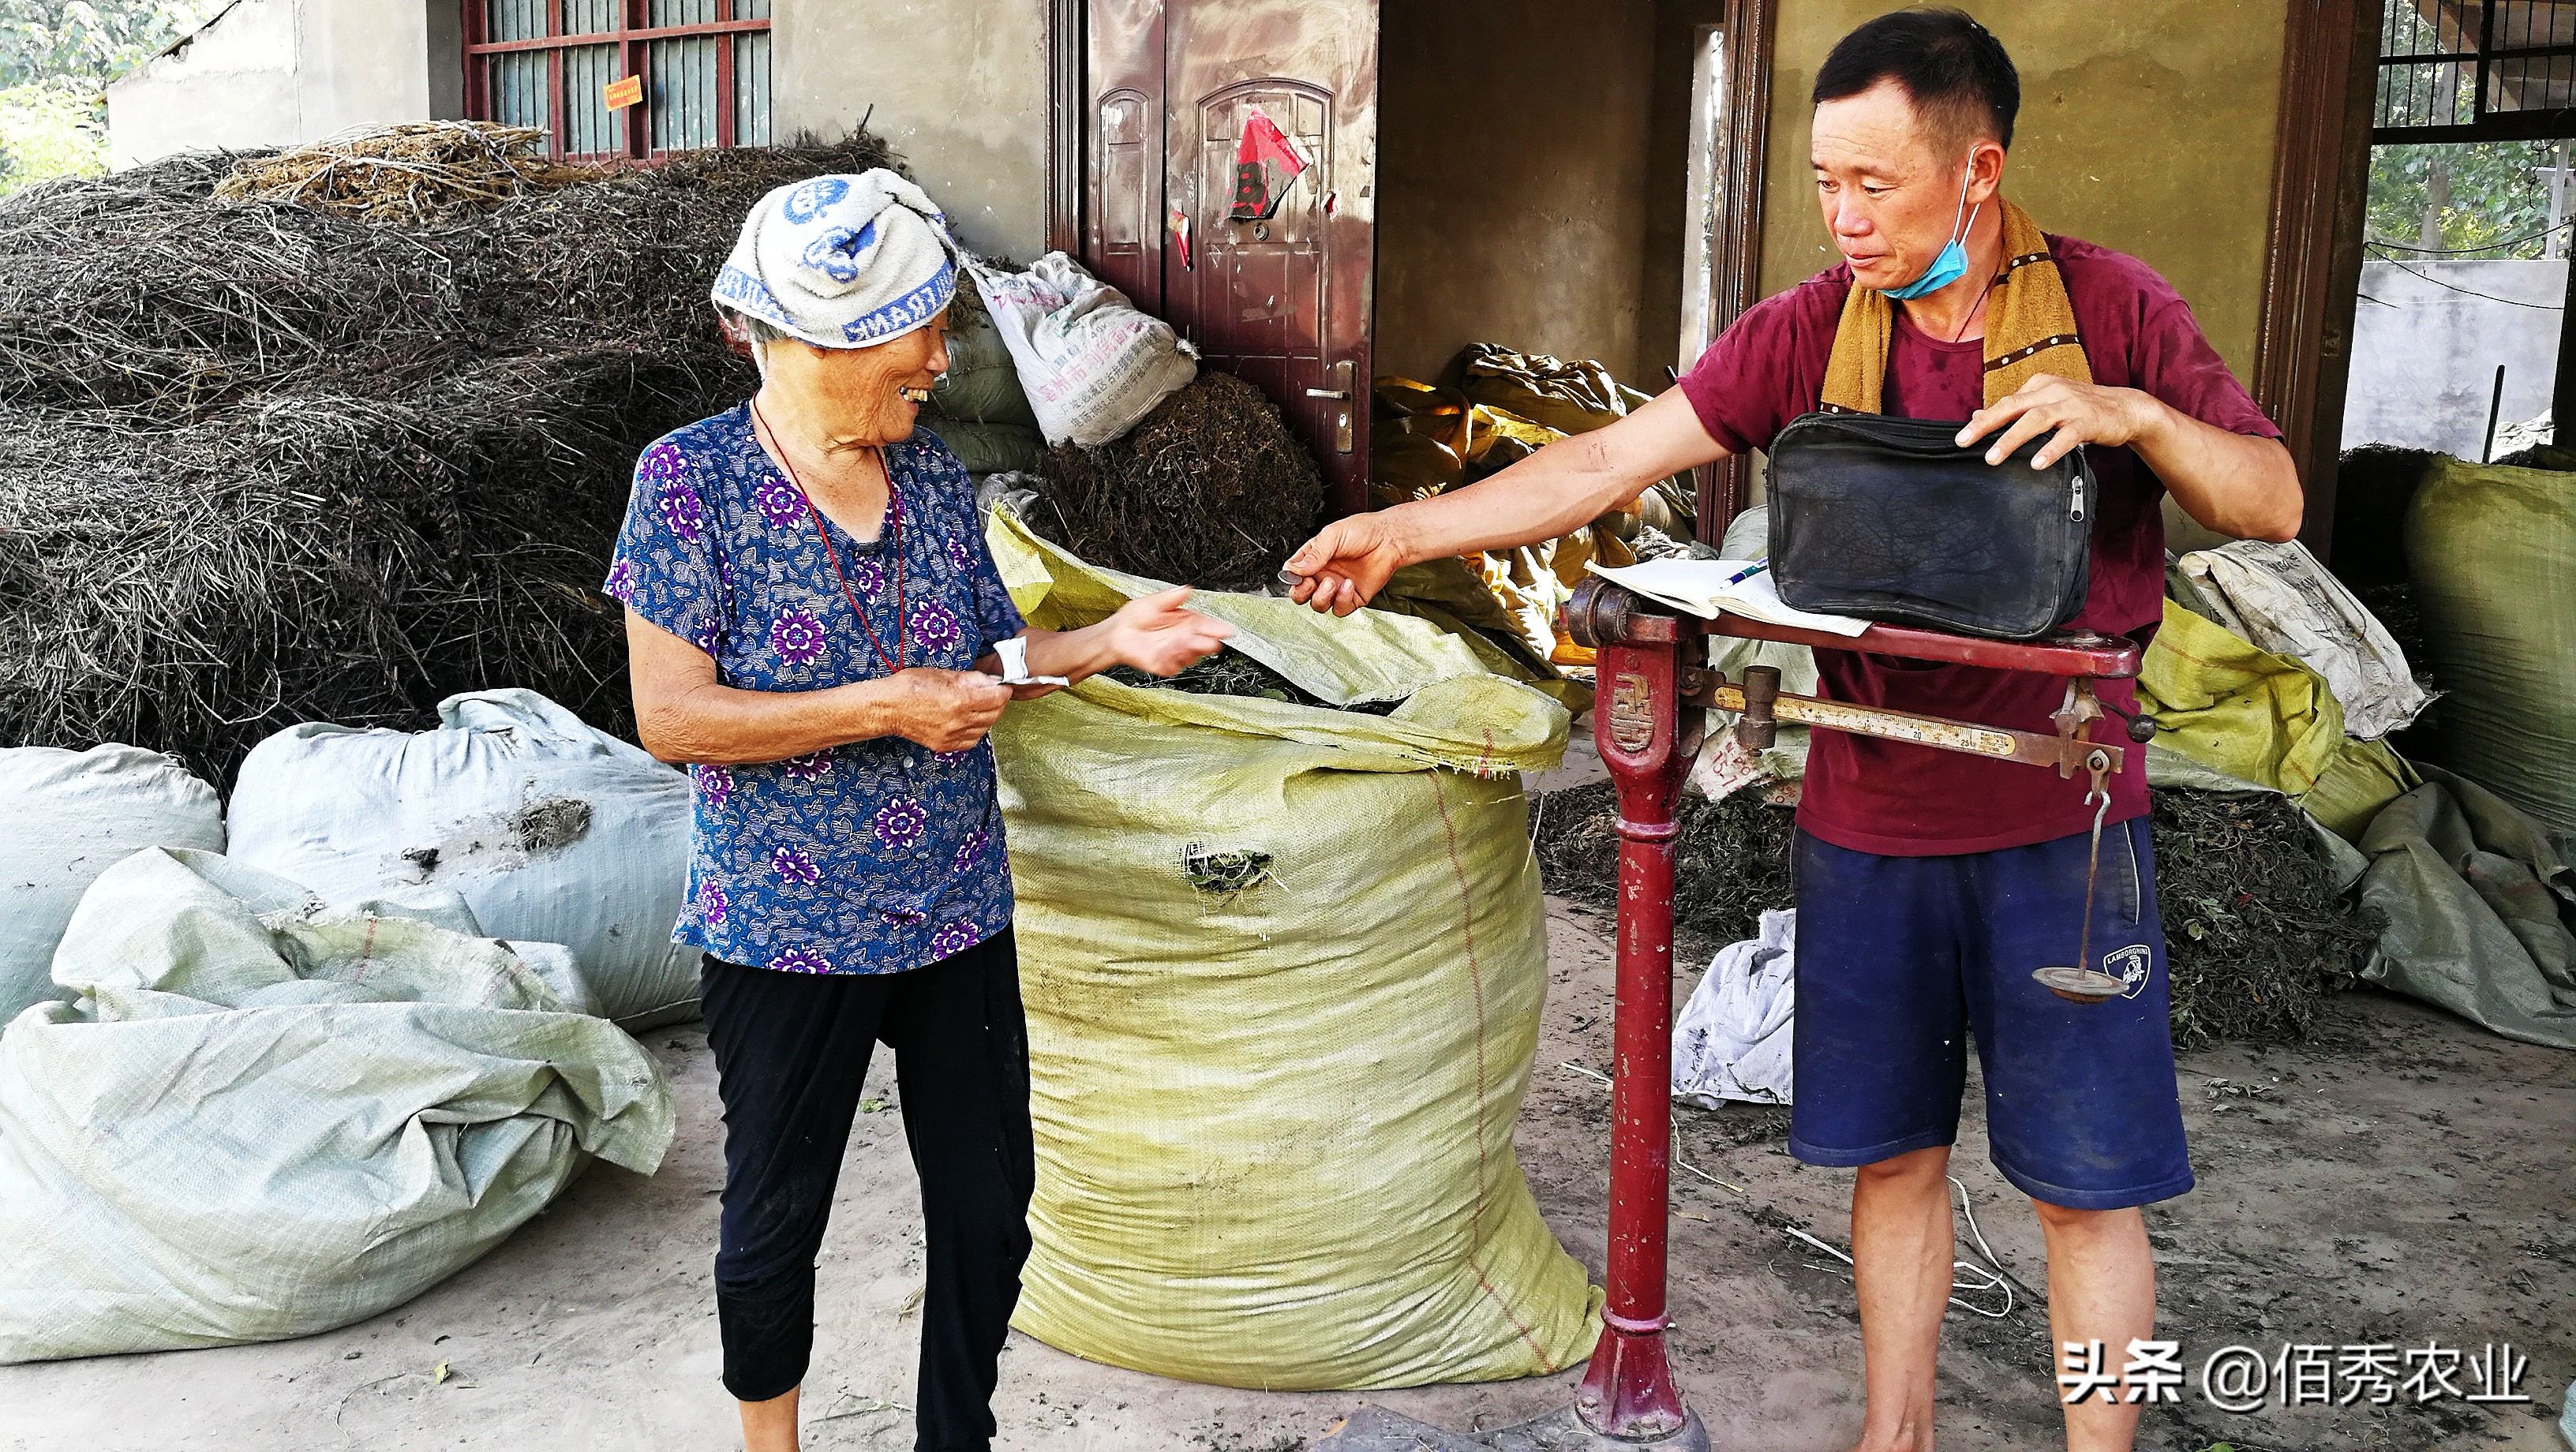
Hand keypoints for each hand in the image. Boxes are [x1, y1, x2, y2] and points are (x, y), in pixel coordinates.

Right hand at [880, 668, 1011, 752]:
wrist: (888, 708)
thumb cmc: (909, 687)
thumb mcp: (942, 674)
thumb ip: (970, 679)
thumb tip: (989, 680)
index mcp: (960, 699)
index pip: (997, 697)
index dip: (1003, 689)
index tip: (1002, 686)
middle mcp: (959, 721)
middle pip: (995, 714)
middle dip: (998, 702)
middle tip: (993, 694)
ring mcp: (952, 736)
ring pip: (986, 728)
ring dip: (988, 716)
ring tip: (980, 706)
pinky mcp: (946, 745)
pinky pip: (971, 740)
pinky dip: (976, 730)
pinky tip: (969, 721)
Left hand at [1103, 586, 1234, 676]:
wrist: (1116, 634)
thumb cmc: (1134, 617)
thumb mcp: (1153, 602)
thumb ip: (1171, 597)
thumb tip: (1187, 589)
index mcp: (1185, 622)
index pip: (1205, 625)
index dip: (1216, 628)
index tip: (1225, 630)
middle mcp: (1183, 638)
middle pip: (1202, 642)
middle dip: (1208, 642)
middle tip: (1213, 641)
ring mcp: (1175, 652)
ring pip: (1190, 654)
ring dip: (1191, 649)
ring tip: (1189, 642)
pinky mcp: (1165, 664)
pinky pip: (1173, 663)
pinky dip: (1173, 657)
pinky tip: (1170, 649)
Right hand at [1284, 514, 1406, 615]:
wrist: (1389, 539)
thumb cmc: (1363, 531)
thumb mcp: (1333, 535)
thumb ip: (1314, 554)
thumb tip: (1294, 569)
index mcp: (1314, 558)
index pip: (1293, 574)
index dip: (1292, 579)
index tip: (1299, 576)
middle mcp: (1323, 574)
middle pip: (1301, 594)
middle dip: (1301, 593)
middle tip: (1311, 583)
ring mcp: (1337, 588)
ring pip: (1318, 605)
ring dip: (1321, 597)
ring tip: (1332, 583)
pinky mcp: (1352, 598)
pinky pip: (1340, 609)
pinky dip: (1342, 600)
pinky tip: (1349, 585)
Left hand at [1956, 375, 2164, 469]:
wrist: (2126, 408)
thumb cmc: (2081, 408)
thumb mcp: (2046, 403)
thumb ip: (2015, 410)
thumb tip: (1977, 416)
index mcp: (2039, 385)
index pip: (2005, 403)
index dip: (1983, 420)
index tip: (1961, 438)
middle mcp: (2052, 391)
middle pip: (2013, 406)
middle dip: (1986, 425)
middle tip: (1964, 442)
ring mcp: (2071, 405)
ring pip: (2036, 420)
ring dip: (2012, 439)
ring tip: (1992, 457)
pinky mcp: (2088, 421)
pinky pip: (2067, 436)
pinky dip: (2051, 449)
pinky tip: (2037, 463)